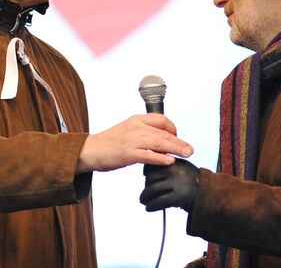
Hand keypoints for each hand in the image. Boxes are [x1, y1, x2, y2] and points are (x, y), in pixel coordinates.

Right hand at [76, 114, 192, 172]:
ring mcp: (132, 140)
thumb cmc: (110, 142)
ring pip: (159, 143)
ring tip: (186, 154)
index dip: (173, 129)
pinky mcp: (127, 154)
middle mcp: (136, 127)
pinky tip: (169, 161)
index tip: (177, 138)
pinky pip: (148, 155)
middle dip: (179, 141)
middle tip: (190, 149)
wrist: (90, 150)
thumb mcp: (128, 129)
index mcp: (137, 119)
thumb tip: (161, 139)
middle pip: (164, 132)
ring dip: (175, 148)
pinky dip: (160, 158)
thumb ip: (144, 132)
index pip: (162, 120)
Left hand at [140, 158, 198, 211]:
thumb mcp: (183, 167)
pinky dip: (151, 206)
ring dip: (145, 197)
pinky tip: (149, 208)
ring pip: (152, 189)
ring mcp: (176, 183)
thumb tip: (148, 170)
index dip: (146, 171)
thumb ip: (169, 166)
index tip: (145, 176)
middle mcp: (175, 170)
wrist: (209, 194)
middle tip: (144, 194)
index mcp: (175, 162)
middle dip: (145, 186)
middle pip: (151, 177)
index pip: (154, 163)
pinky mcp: (178, 197)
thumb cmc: (194, 182)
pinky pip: (159, 201)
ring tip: (143, 201)